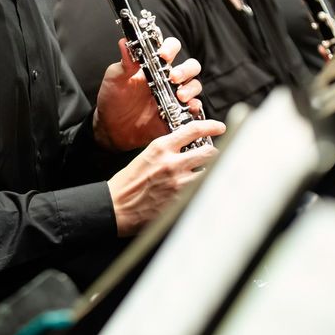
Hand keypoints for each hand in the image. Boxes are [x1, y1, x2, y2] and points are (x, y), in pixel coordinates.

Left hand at [94, 37, 203, 151]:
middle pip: (190, 66)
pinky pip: (194, 108)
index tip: (163, 55)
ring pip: (194, 85)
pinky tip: (187, 108)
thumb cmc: (113, 99)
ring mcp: (174, 96)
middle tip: (173, 77)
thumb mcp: (115, 79)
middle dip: (186, 69)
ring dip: (191, 88)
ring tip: (180, 96)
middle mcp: (167, 78)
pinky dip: (195, 106)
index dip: (171, 48)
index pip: (170, 48)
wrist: (112, 129)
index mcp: (153, 65)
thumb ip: (123, 63)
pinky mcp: (178, 113)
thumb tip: (124, 42)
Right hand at [106, 119, 221, 235]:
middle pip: (209, 152)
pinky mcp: (181, 200)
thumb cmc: (127, 183)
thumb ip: (166, 150)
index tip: (218, 128)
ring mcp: (179, 183)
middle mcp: (172, 163)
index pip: (193, 130)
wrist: (116, 207)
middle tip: (212, 155)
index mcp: (160, 148)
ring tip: (204, 174)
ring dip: (210, 172)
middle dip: (213, 153)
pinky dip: (202, 188)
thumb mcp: (145, 156)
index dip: (210, 127)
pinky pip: (202, 190)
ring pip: (210, 172)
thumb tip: (185, 148)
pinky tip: (197, 190)